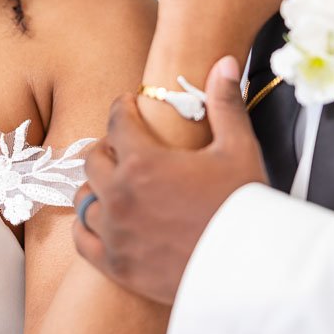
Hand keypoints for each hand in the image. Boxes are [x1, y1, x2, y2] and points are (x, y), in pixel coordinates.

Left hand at [74, 56, 265, 304]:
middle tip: (128, 148)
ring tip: (117, 185)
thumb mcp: (238, 149)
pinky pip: (82, 238)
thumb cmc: (245, 208)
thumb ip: (224, 104)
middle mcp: (119, 194)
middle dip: (110, 147)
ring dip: (97, 186)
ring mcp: (113, 232)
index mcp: (143, 161)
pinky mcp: (115, 264)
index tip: (131, 106)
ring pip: (84, 197)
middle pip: (94, 158)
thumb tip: (222, 61)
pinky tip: (105, 220)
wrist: (252, 271)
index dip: (125, 108)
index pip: (118, 120)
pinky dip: (89, 226)